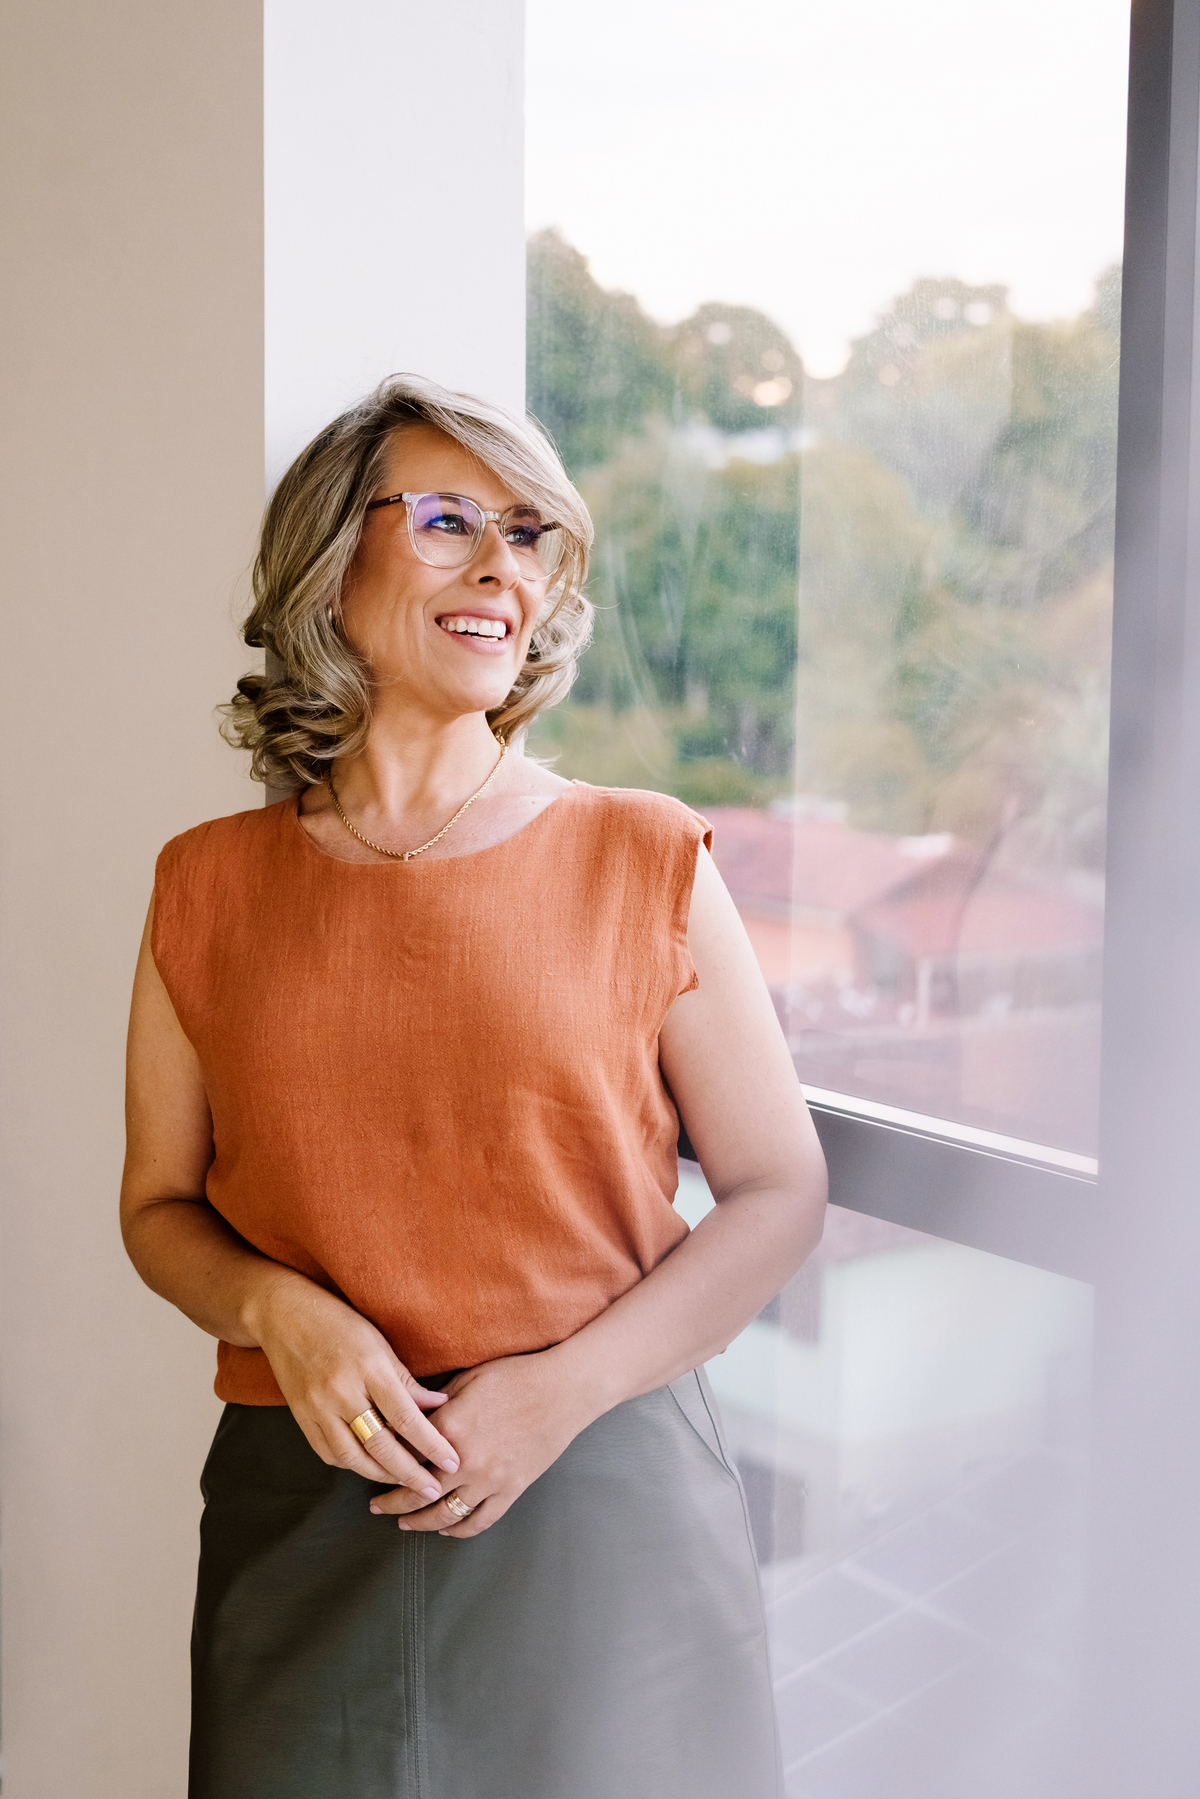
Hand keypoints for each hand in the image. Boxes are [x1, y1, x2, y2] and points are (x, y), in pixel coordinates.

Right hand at [252, 1271, 460, 1498]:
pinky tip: (369, 1466)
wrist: (283, 1315)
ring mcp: (316, 1408)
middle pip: (379, 1446)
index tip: (453, 1462)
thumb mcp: (380, 1343)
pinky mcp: (300, 1417)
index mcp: (368, 1368)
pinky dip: (351, 1465)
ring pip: (352, 1458)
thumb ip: (407, 1380)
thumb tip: (438, 1406)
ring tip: (404, 1482)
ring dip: (381, 1475)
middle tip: (433, 1489)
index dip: (432, 1444)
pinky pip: (328, 1453)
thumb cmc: (339, 1323)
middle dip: (410, 1473)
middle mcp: (341, 1392)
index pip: (406, 1417)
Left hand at [368, 1350, 593, 1537]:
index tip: (373, 1465)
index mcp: (450, 1427)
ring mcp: (490, 1479)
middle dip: (393, 1502)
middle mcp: (464, 1460)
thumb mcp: (469, 1378)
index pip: (405, 1453)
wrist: (563, 1389)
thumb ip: (437, 1403)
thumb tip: (412, 1416)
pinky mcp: (511, 1489)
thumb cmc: (517, 1375)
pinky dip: (459, 1530)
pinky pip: (480, 1520)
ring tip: (404, 1523)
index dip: (386, 1461)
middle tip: (377, 1506)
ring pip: (445, 1514)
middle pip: (418, 1492)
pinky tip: (446, 1529)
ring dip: (420, 1522)